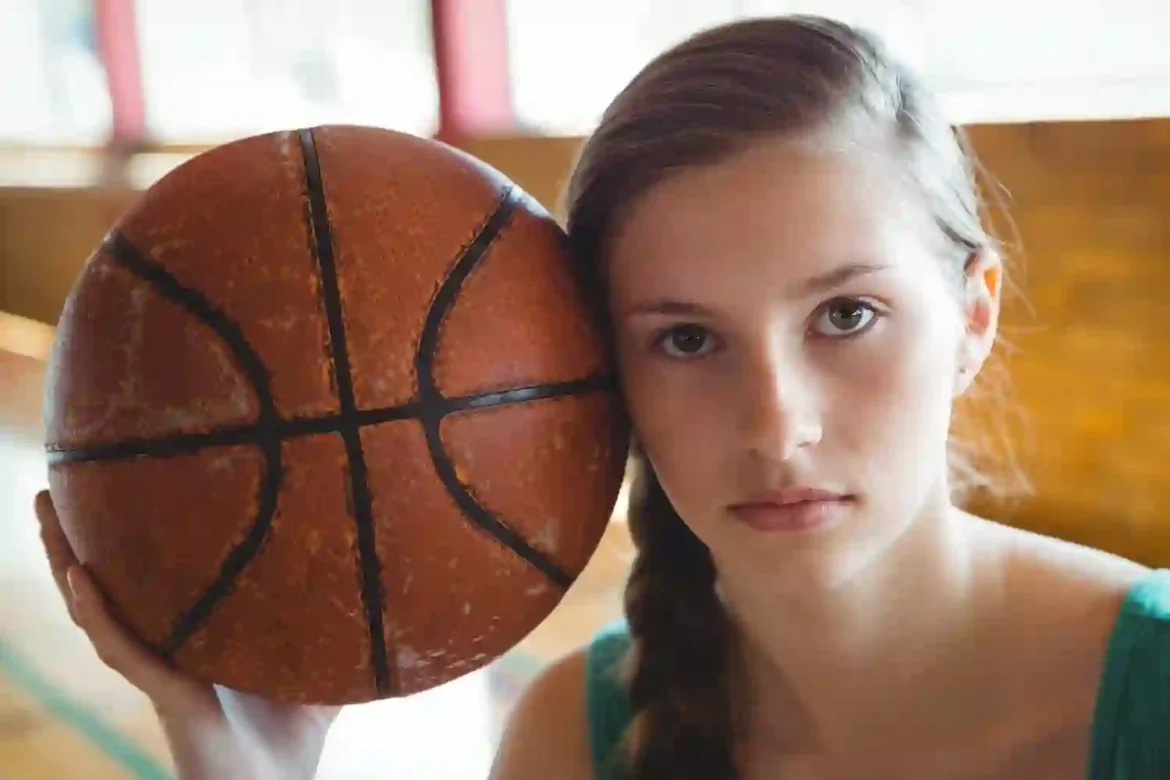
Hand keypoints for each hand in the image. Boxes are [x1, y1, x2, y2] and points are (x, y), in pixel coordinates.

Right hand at [35, 490, 340, 779]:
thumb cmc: (293, 742)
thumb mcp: (321, 671)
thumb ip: (339, 634)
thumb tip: (378, 586)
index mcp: (195, 639)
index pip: (152, 583)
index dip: (130, 542)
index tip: (121, 486)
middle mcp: (167, 649)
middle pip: (111, 584)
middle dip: (78, 538)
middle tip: (54, 486)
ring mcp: (160, 670)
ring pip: (98, 608)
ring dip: (67, 559)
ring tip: (45, 508)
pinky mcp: (166, 694)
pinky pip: (121, 647)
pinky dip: (98, 612)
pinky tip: (81, 576)